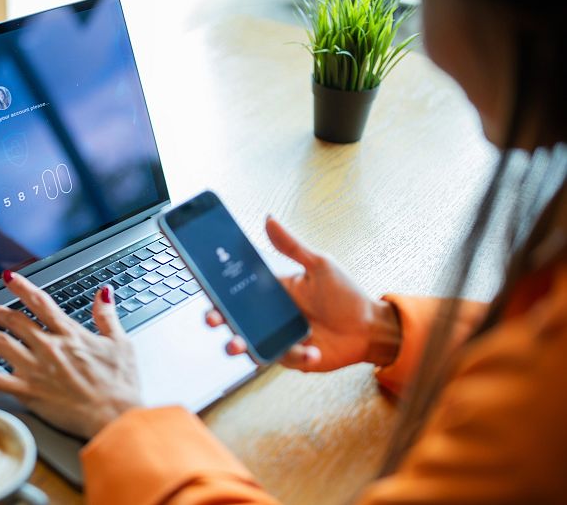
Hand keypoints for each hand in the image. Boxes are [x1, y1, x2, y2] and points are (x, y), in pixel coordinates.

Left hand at [0, 271, 140, 438]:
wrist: (114, 414)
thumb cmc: (120, 383)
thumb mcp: (120, 342)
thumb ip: (107, 315)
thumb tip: (103, 292)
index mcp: (69, 334)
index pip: (40, 303)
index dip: (22, 288)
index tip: (8, 277)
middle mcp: (48, 347)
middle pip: (16, 321)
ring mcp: (35, 369)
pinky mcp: (27, 391)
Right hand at [206, 217, 401, 371]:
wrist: (370, 328)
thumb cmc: (345, 295)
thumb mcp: (319, 265)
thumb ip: (291, 246)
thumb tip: (269, 218)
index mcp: (274, 292)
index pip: (239, 291)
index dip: (219, 292)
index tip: (207, 290)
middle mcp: (271, 316)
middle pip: (235, 319)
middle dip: (219, 321)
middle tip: (214, 319)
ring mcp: (279, 337)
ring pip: (248, 343)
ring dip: (238, 346)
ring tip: (238, 345)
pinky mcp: (292, 357)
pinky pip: (282, 358)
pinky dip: (295, 355)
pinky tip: (311, 349)